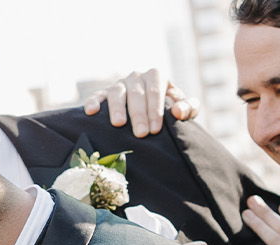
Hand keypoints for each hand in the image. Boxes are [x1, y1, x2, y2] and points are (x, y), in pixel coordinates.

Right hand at [82, 69, 197, 136]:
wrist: (153, 112)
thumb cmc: (170, 110)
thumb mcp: (183, 109)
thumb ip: (188, 108)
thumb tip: (178, 112)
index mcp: (156, 76)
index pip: (155, 90)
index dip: (155, 109)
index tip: (155, 129)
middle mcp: (136, 77)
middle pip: (136, 93)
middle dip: (139, 114)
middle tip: (141, 134)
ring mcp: (120, 85)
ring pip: (117, 92)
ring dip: (117, 108)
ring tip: (118, 124)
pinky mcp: (105, 94)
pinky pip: (98, 95)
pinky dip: (94, 102)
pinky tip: (91, 112)